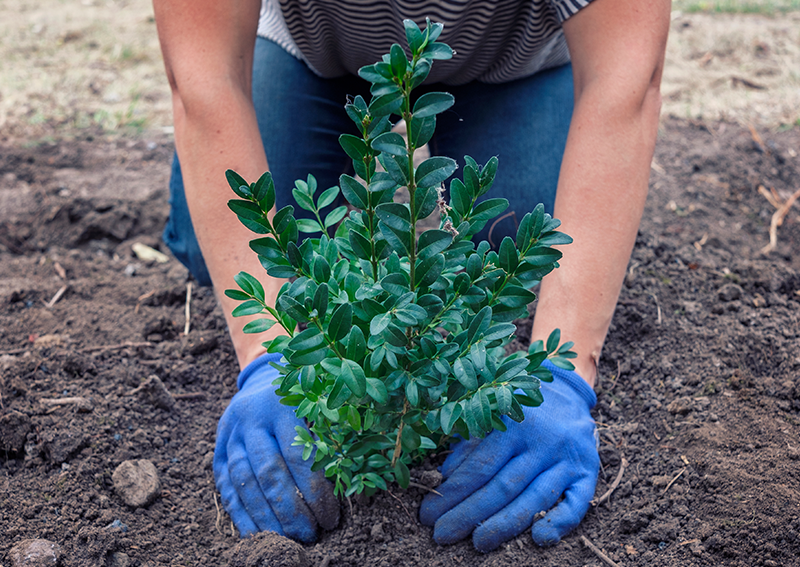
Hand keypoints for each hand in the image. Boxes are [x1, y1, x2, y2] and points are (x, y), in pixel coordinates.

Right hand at [214, 353, 339, 540]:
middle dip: (290, 510)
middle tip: (309, 534)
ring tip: (286, 539)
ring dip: (265, 516)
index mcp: (282, 404)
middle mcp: (251, 418)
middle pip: (268, 472)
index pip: (298, 455)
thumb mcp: (320, 405)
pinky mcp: (218, 449)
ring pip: (243, 481)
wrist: (264, 379)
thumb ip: (333, 434)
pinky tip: (256, 534)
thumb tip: (355, 482)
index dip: (314, 491)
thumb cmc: (304, 397)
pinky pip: (225, 485)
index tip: (330, 517)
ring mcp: (230, 433)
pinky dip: (240, 513)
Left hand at [419, 360, 598, 550]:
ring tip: (478, 543)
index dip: (453, 494)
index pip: (480, 467)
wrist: (567, 390)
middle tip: (443, 535)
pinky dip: (560, 523)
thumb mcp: (491, 416)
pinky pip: (577, 503)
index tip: (429, 515)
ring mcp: (568, 458)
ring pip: (535, 498)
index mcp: (514, 423)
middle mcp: (543, 441)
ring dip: (505, 525)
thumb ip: (469, 445)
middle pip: (504, 486)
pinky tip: (539, 539)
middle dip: (470, 514)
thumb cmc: (518, 407)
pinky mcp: (588, 472)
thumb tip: (445, 479)